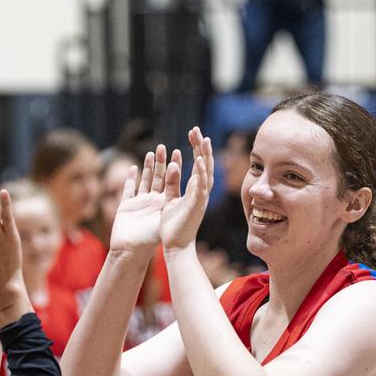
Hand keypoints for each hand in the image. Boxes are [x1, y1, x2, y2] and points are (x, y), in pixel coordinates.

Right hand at [108, 145, 170, 254]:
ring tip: (152, 153)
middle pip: (159, 178)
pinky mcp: (126, 207)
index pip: (172, 181)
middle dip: (161, 162)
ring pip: (145, 181)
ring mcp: (139, 204)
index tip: (178, 152)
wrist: (130, 252)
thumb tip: (185, 175)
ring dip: (147, 167)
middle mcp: (154, 203)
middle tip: (163, 146)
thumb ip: (174, 195)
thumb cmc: (150, 238)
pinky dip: (130, 179)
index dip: (174, 167)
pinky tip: (132, 168)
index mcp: (165, 205)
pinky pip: (129, 190)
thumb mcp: (166, 214)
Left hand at [160, 127, 212, 250]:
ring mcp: (200, 198)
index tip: (193, 133)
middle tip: (196, 129)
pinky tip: (198, 161)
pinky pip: (200, 187)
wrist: (176, 246)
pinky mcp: (196, 205)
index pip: (198, 164)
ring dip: (204, 156)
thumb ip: (172, 184)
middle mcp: (200, 192)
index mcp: (194, 190)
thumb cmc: (174, 226)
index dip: (197, 148)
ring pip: (205, 173)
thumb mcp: (170, 200)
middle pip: (204, 164)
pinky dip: (200, 173)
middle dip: (200, 146)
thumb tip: (172, 166)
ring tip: (202, 139)